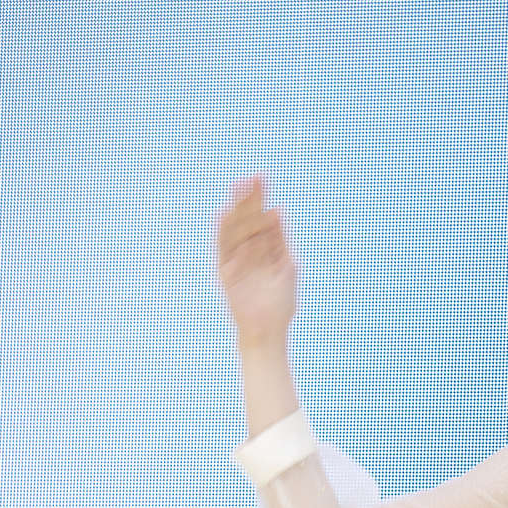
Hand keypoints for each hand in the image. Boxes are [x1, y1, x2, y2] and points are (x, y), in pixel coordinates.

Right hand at [215, 173, 297, 344]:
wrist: (267, 330)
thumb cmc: (281, 304)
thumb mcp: (285, 267)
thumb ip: (280, 240)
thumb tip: (277, 209)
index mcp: (265, 248)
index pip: (261, 216)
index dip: (260, 197)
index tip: (261, 177)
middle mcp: (249, 250)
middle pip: (247, 218)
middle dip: (248, 198)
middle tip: (250, 176)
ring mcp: (236, 259)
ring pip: (234, 229)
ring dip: (235, 209)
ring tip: (237, 188)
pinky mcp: (225, 271)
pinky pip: (222, 248)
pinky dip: (222, 232)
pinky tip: (222, 214)